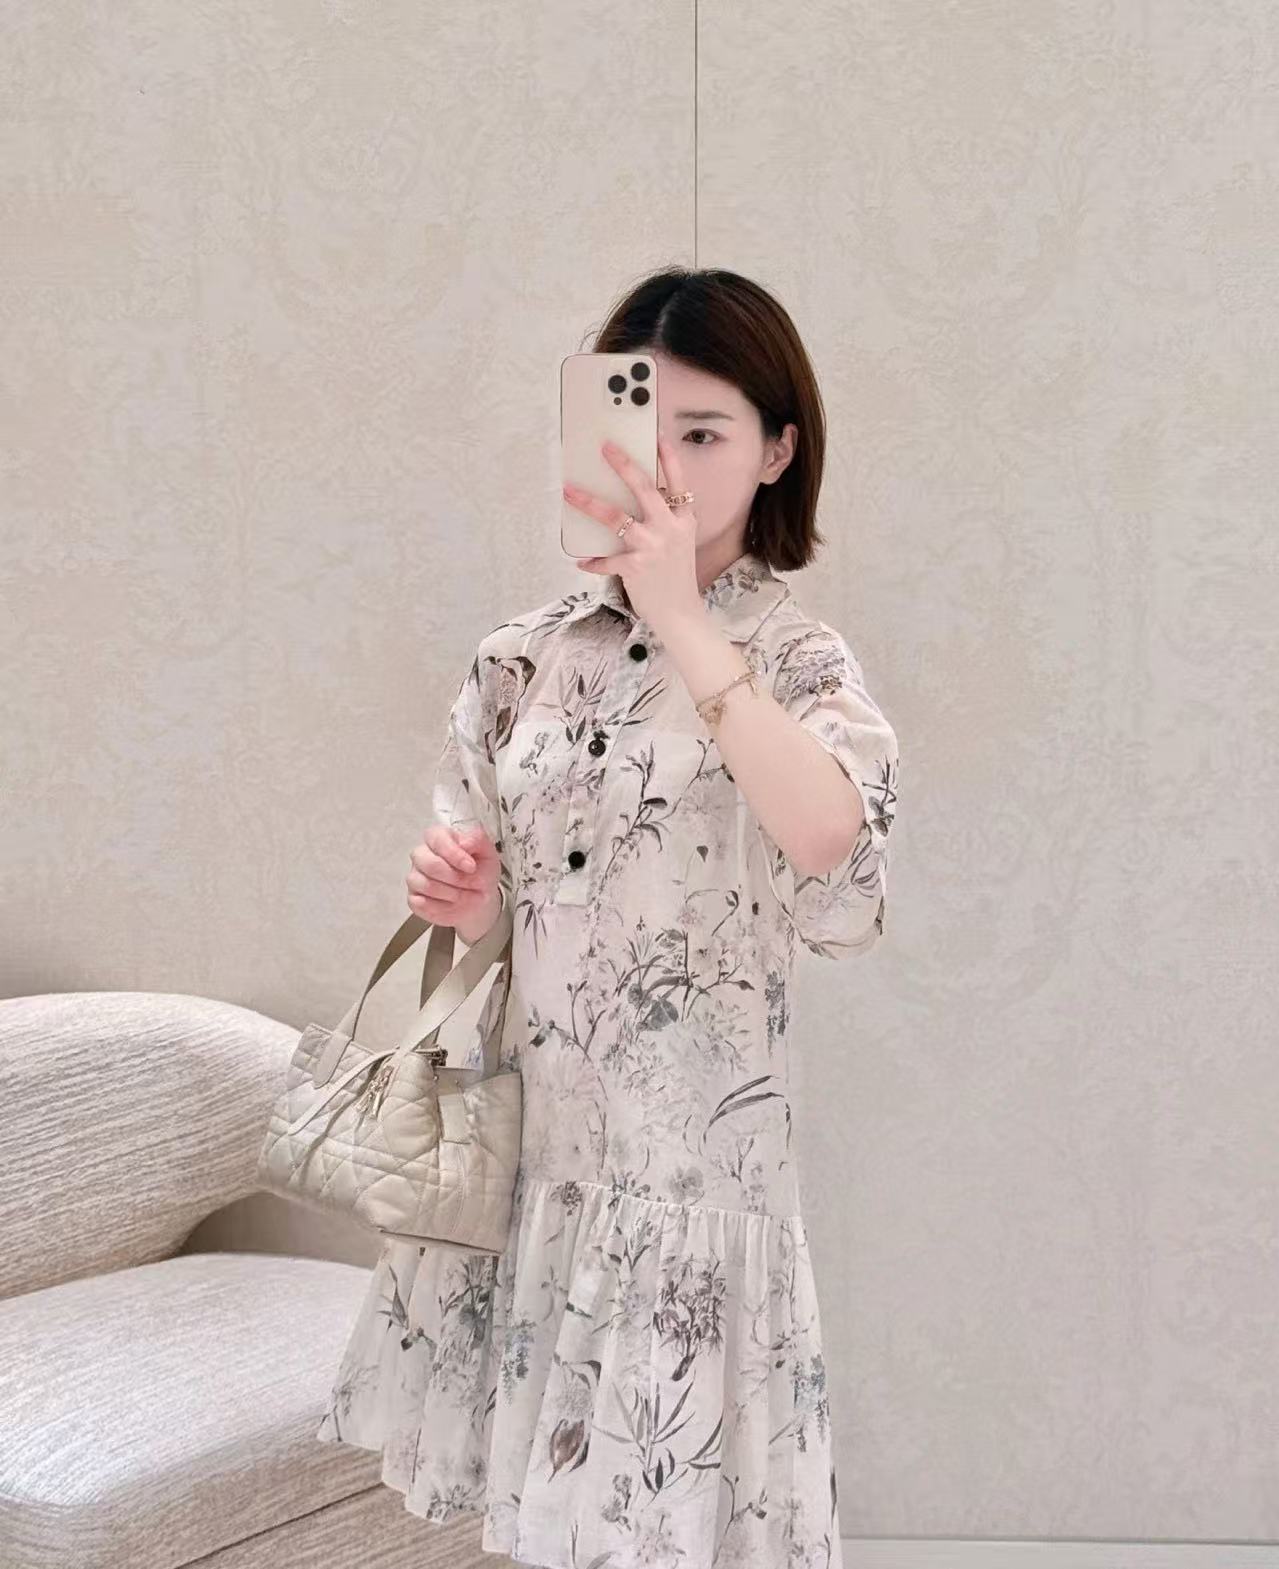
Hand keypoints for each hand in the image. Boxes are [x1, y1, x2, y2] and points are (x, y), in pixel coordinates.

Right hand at [407, 821, 501, 944]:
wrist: (480, 896)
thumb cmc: (480, 871)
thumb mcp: (487, 852)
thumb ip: (477, 840)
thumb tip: (464, 843)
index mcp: (439, 837)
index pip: (438, 840)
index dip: (455, 855)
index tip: (472, 867)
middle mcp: (422, 854)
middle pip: (429, 864)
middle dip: (456, 878)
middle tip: (472, 883)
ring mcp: (415, 876)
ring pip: (427, 885)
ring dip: (453, 894)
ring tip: (467, 895)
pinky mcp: (414, 897)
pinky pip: (421, 904)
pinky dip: (443, 907)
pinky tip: (454, 903)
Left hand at [564, 434, 704, 638]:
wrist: (680, 614)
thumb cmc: (675, 577)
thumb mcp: (679, 543)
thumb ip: (664, 521)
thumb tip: (633, 502)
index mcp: (683, 521)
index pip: (678, 482)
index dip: (668, 458)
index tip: (657, 435)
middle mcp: (670, 529)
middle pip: (645, 488)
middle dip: (624, 464)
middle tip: (606, 446)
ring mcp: (653, 547)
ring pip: (616, 517)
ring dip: (589, 502)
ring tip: (569, 491)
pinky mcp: (635, 567)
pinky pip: (606, 558)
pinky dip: (593, 560)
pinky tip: (582, 560)